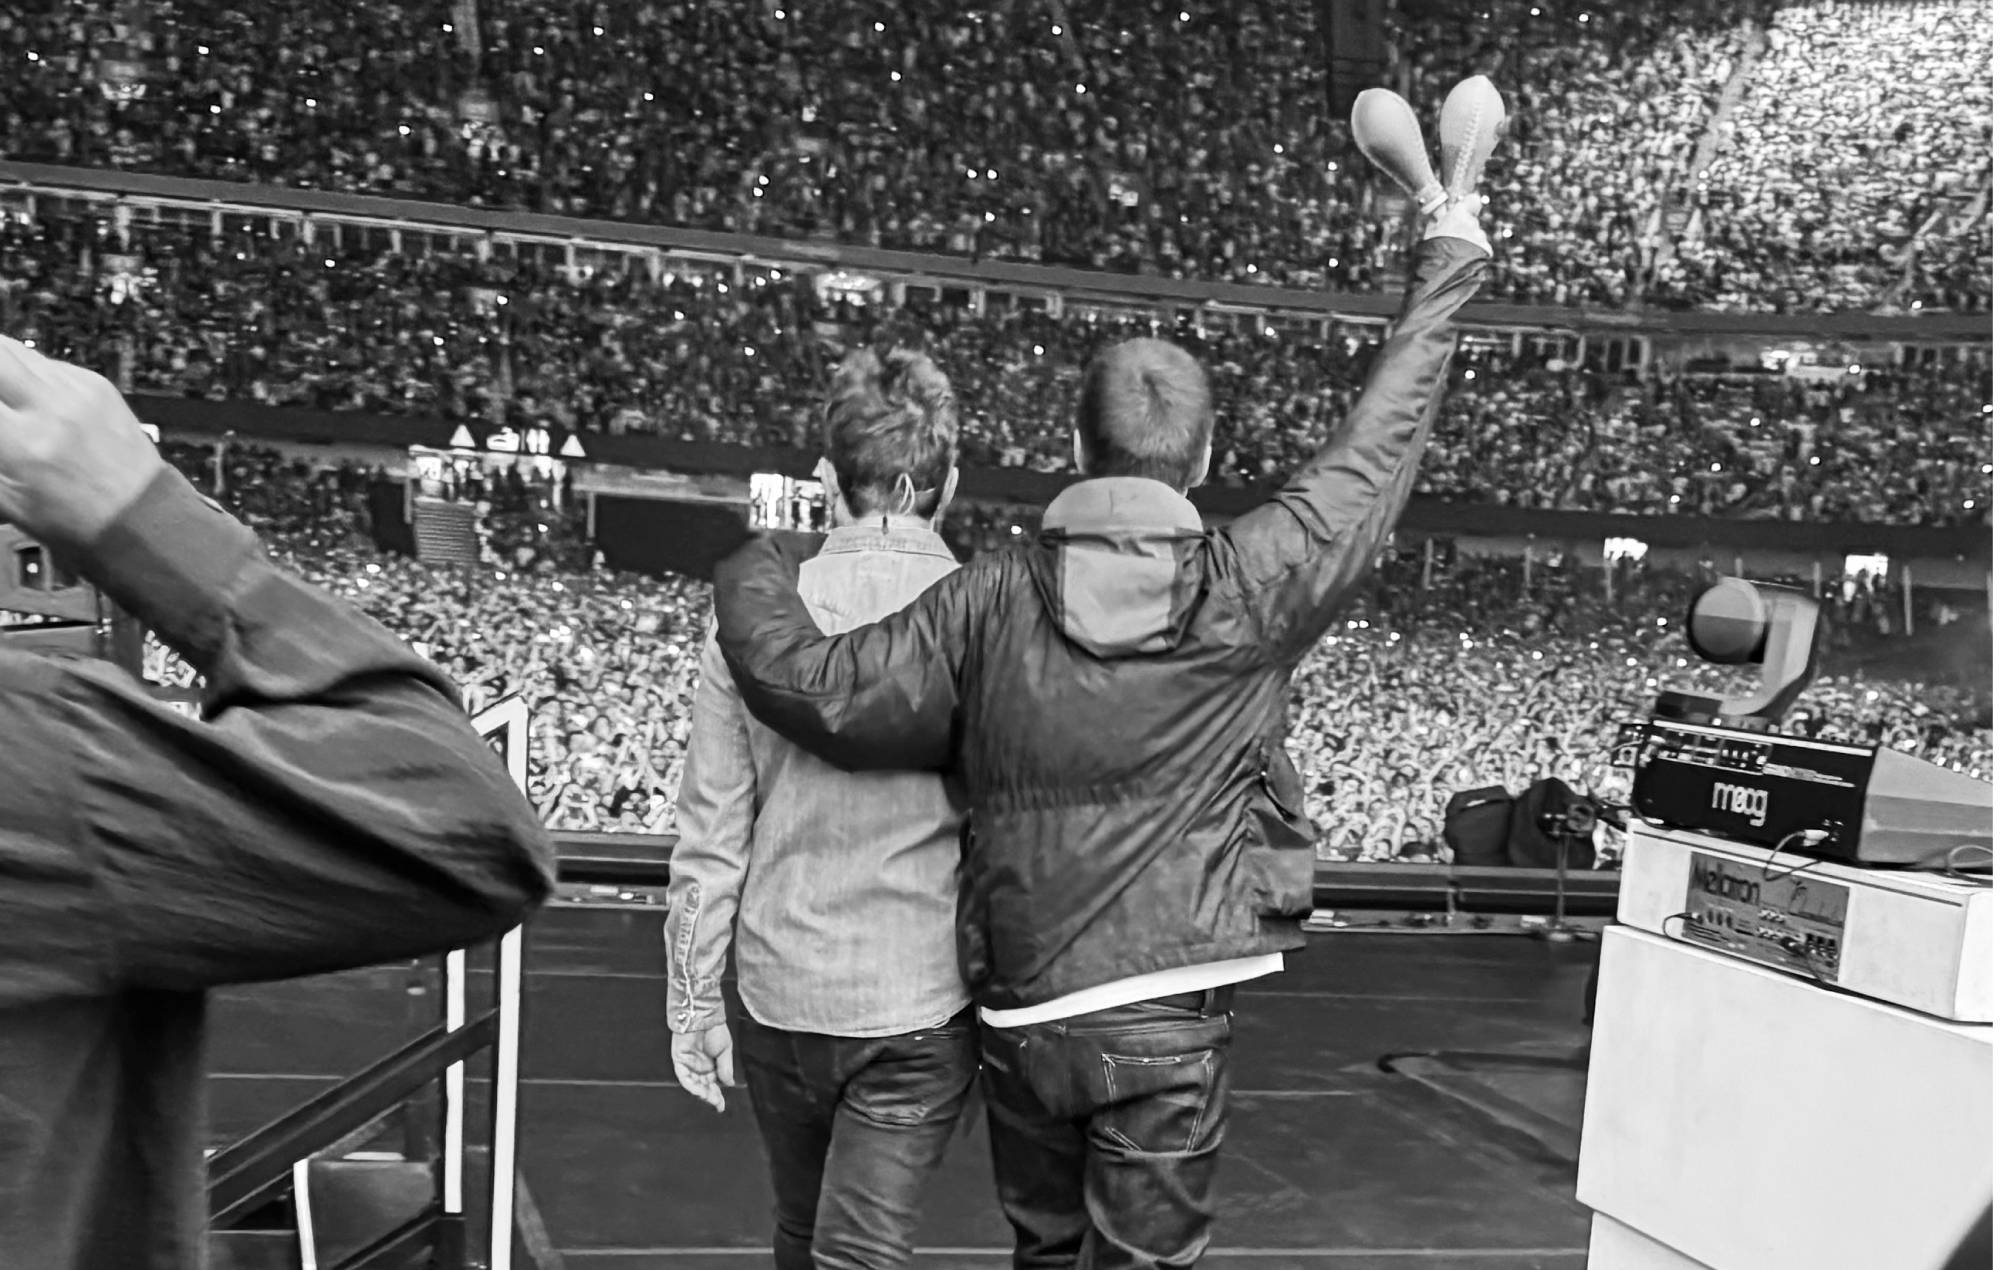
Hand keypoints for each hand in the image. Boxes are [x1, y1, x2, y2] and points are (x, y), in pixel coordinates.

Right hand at [0, 336, 166, 548]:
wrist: (139, 515)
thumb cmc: (76, 517)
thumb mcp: (8, 498)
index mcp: (23, 443)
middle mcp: (51, 408)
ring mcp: (78, 392)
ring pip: (18, 350)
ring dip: (1, 362)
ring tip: (4, 391)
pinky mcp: (97, 386)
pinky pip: (50, 363)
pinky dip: (30, 370)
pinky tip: (25, 390)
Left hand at [670, 1023, 736, 1113]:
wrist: (705, 1015)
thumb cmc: (715, 1030)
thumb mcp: (725, 1051)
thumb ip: (725, 1068)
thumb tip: (730, 1084)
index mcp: (711, 1066)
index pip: (713, 1085)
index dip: (717, 1097)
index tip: (721, 1107)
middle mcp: (699, 1068)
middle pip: (703, 1087)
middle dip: (710, 1096)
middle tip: (717, 1103)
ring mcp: (689, 1065)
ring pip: (693, 1084)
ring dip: (700, 1092)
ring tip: (708, 1097)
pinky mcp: (679, 1060)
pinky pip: (684, 1076)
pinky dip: (690, 1084)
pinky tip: (698, 1090)